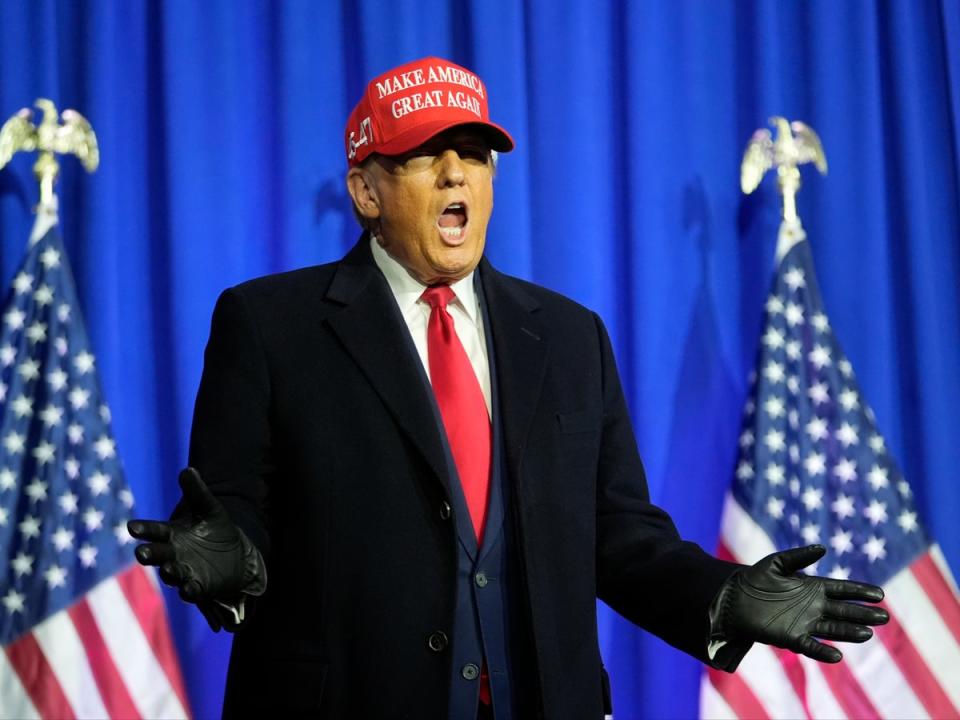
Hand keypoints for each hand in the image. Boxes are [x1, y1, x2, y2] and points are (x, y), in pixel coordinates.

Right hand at [128, 468, 246, 604]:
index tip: (132, 526)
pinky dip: (188, 590)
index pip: (153, 531)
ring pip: (171, 574)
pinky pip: (190, 591)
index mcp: (170, 534)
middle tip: (142, 553)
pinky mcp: (198, 587)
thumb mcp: (208, 508)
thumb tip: (187, 470)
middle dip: (149, 554)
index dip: (143, 529)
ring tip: (170, 569)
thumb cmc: (215, 529)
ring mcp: (183, 572)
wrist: (235, 555)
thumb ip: (196, 491)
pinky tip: (189, 589)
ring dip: (170, 573)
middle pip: (157, 554)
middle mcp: (172, 554)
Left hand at [719, 544, 888, 662]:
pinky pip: (811, 646)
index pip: (842, 589)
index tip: (880, 594)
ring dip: (849, 632)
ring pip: (833, 628)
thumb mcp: (777, 562)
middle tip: (884, 616)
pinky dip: (822, 651)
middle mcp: (814, 606)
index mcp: (813, 587)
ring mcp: (805, 623)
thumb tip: (823, 548)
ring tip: (867, 634)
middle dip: (863, 613)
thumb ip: (799, 556)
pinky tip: (837, 656)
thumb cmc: (756, 579)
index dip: (860, 592)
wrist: (735, 599)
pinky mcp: (791, 637)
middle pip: (844, 610)